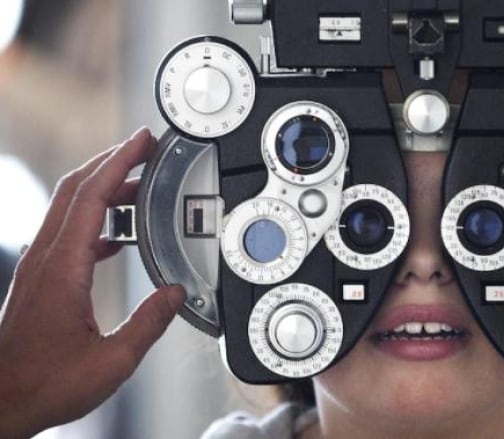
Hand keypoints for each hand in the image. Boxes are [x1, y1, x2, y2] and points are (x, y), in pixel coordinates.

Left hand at [0, 128, 185, 438]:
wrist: (2, 403)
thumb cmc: (44, 384)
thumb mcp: (113, 360)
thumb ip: (150, 322)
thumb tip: (175, 294)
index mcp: (63, 268)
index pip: (92, 196)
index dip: (119, 162)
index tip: (142, 141)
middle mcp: (45, 259)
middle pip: (75, 190)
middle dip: (111, 161)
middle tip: (144, 149)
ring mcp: (38, 267)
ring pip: (69, 208)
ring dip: (103, 189)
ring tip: (138, 189)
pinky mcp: (39, 280)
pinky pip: (67, 233)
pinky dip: (94, 220)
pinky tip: (115, 237)